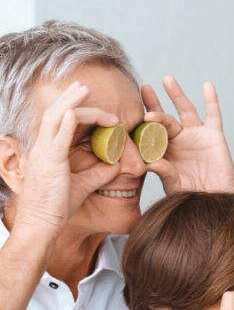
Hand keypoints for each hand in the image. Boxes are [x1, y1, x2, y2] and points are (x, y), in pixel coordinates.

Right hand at [15, 82, 120, 232]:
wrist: (41, 224)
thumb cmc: (56, 207)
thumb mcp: (83, 185)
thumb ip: (99, 174)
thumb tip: (117, 166)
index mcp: (49, 152)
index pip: (60, 122)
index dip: (74, 109)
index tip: (90, 104)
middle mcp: (43, 148)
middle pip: (55, 113)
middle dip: (70, 97)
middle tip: (83, 85)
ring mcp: (44, 154)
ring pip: (55, 118)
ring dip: (71, 102)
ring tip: (83, 89)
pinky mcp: (50, 164)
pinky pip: (57, 139)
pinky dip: (66, 124)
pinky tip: (75, 112)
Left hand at [141, 77, 233, 195]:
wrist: (216, 199)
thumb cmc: (192, 196)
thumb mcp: (174, 185)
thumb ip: (163, 172)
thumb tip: (149, 163)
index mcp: (164, 150)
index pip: (151, 132)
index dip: (144, 123)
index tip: (138, 115)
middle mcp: (178, 139)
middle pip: (164, 117)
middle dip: (154, 103)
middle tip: (144, 88)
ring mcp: (196, 135)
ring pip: (185, 110)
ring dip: (177, 94)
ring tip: (167, 79)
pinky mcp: (214, 135)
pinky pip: (213, 115)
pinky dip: (211, 100)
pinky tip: (207, 85)